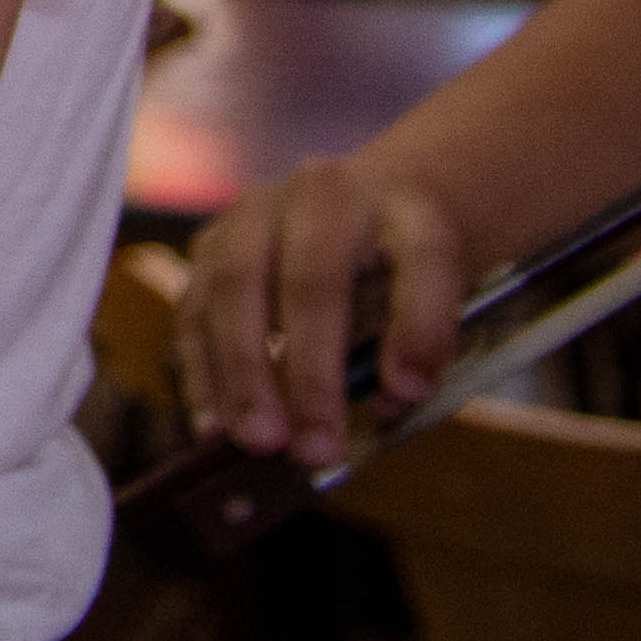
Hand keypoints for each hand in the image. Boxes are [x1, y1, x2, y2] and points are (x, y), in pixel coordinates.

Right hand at [178, 147, 472, 456]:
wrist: (370, 200)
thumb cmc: (408, 263)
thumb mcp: (445, 294)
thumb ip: (423, 341)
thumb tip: (388, 398)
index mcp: (407, 207)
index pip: (422, 259)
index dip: (419, 328)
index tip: (409, 395)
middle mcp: (326, 192)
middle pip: (312, 278)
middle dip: (309, 371)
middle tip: (314, 447)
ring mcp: (259, 210)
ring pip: (236, 285)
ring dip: (242, 373)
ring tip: (257, 441)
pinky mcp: (212, 240)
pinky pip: (195, 306)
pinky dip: (200, 369)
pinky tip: (212, 423)